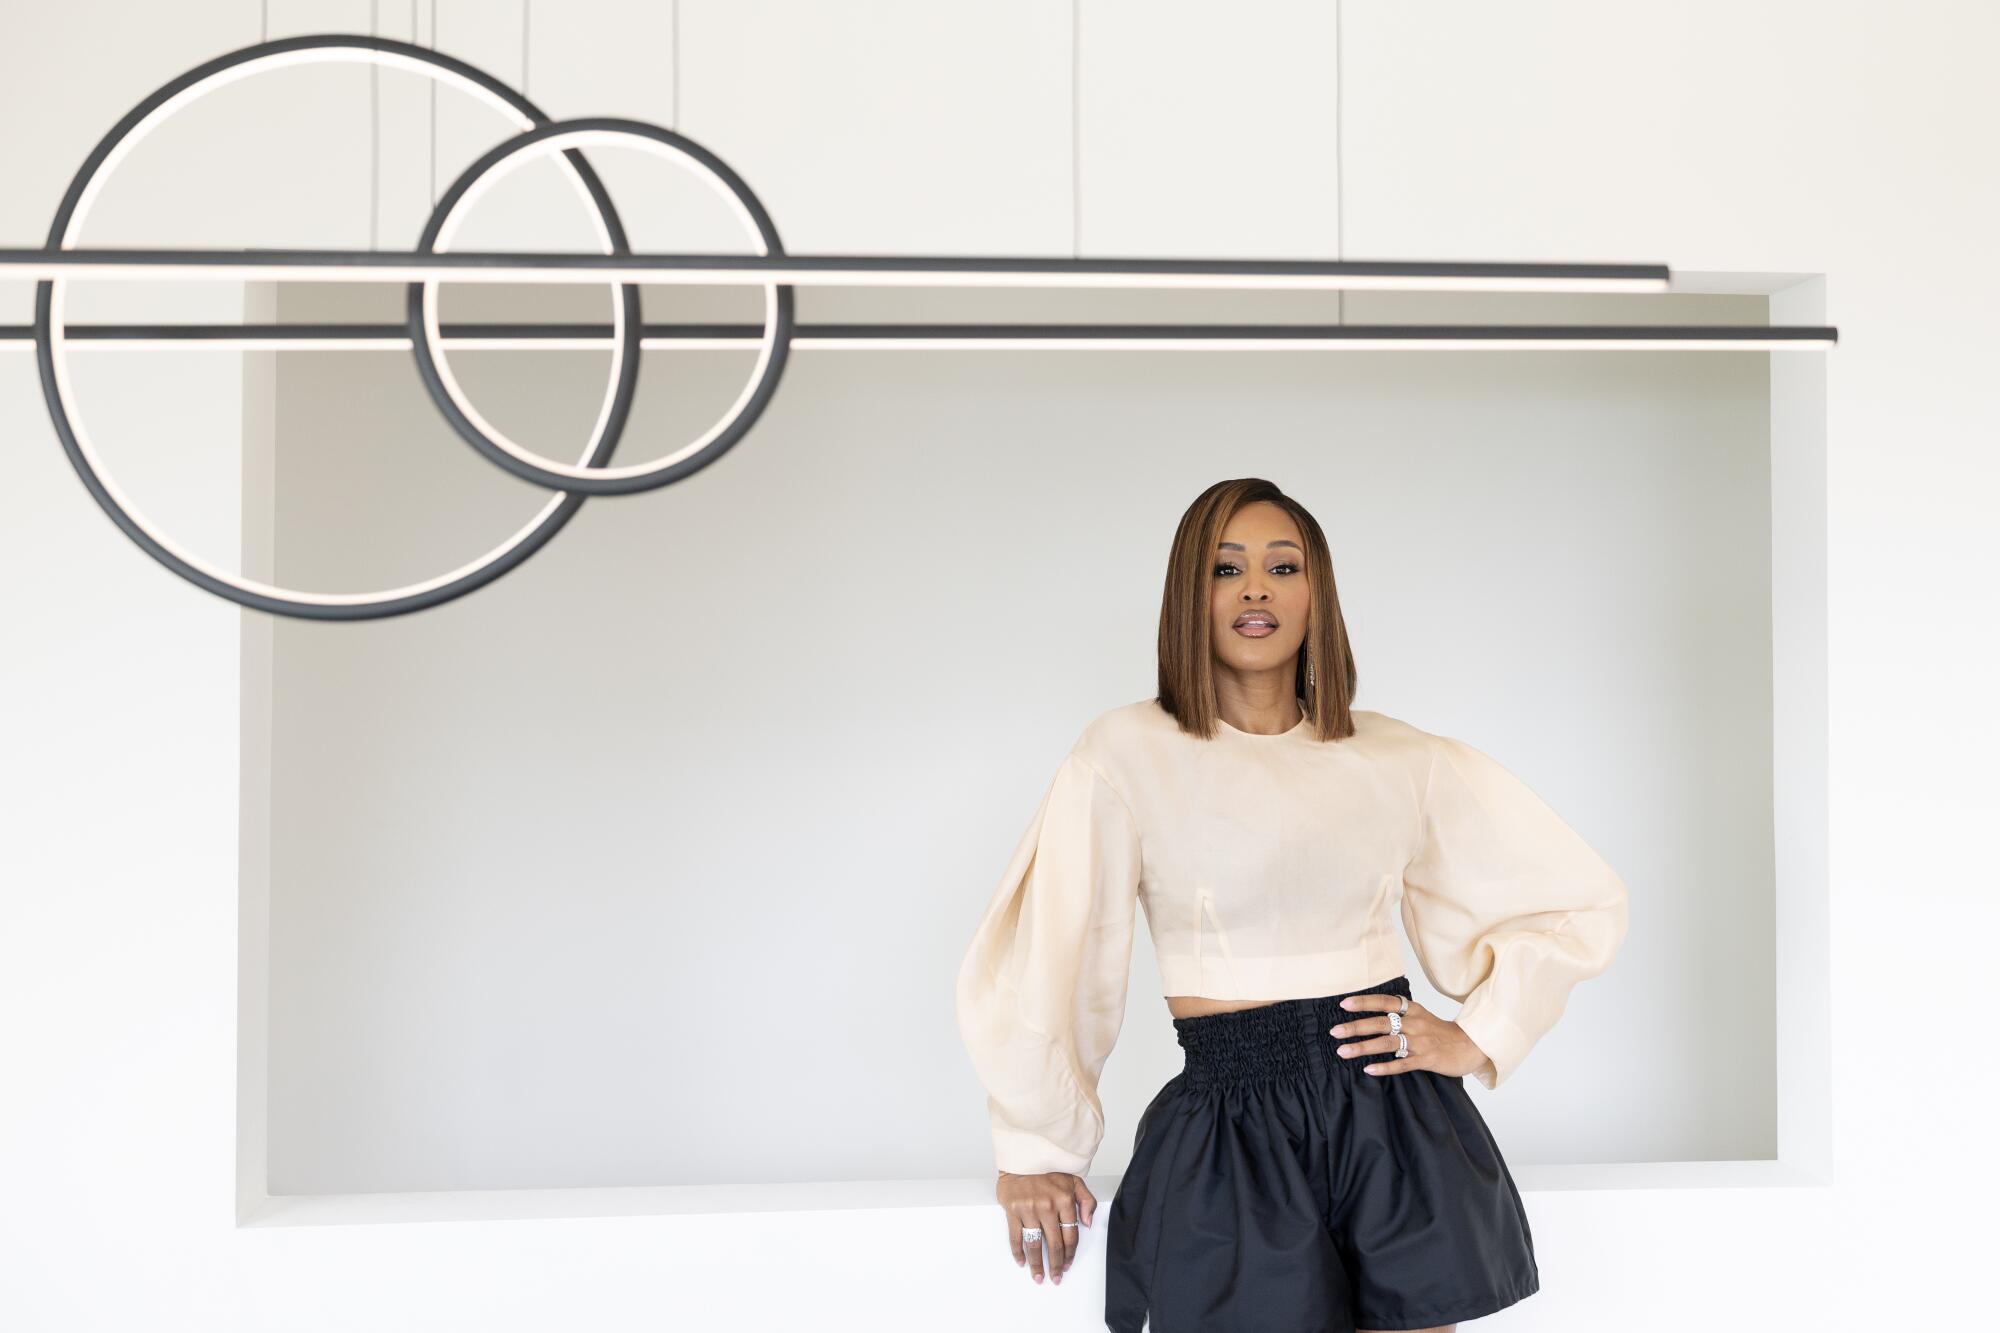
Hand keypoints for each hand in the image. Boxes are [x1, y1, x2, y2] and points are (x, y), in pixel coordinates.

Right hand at [994, 1169, 1094, 1284]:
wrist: (1022, 1157)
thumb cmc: (1048, 1169)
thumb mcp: (1074, 1180)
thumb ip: (1087, 1200)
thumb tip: (1088, 1223)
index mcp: (1065, 1200)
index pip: (1071, 1234)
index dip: (1070, 1253)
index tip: (1067, 1265)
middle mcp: (1048, 1206)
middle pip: (1054, 1243)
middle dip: (1056, 1264)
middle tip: (1055, 1278)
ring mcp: (1029, 1209)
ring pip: (1035, 1244)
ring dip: (1037, 1264)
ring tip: (1038, 1277)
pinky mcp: (1013, 1210)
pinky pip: (1016, 1237)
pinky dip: (1018, 1252)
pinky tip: (1022, 1262)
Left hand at [1327, 992, 1494, 1081]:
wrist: (1471, 1045)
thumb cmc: (1440, 1032)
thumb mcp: (1421, 1016)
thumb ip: (1400, 1014)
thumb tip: (1370, 1013)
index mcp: (1414, 1010)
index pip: (1385, 1002)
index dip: (1364, 1002)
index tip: (1344, 1004)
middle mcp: (1415, 1023)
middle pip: (1381, 1023)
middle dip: (1356, 1027)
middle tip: (1335, 1032)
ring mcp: (1421, 1042)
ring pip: (1387, 1043)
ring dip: (1363, 1047)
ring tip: (1343, 1051)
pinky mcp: (1427, 1060)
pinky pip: (1402, 1064)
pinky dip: (1385, 1067)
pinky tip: (1369, 1069)